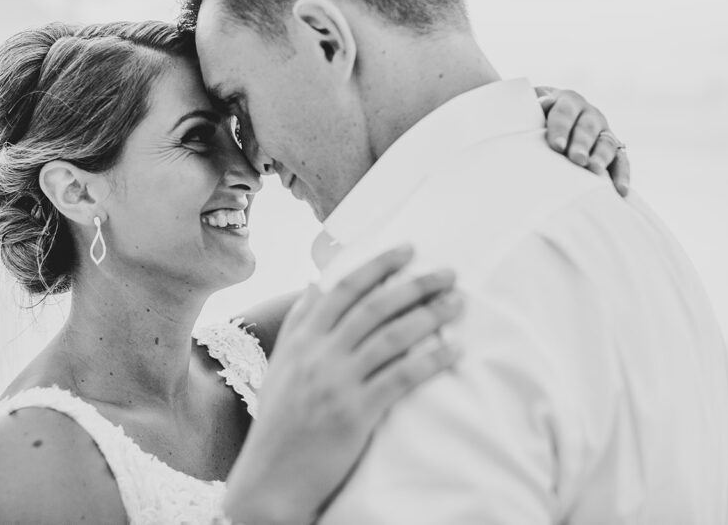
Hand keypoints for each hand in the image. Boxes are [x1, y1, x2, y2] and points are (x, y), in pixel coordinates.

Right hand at [223, 246, 462, 524]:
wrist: (270, 478)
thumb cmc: (279, 421)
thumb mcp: (281, 365)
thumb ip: (298, 323)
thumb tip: (316, 284)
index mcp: (301, 339)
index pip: (343, 289)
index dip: (379, 265)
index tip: (408, 250)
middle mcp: (318, 354)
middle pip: (375, 307)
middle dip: (415, 285)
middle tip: (449, 273)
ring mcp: (336, 383)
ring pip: (392, 337)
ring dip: (430, 316)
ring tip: (457, 304)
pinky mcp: (355, 413)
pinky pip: (401, 378)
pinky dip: (431, 360)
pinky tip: (454, 350)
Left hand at [536, 86, 630, 196]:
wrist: (547, 122)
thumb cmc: (534, 118)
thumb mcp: (531, 108)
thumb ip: (535, 105)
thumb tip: (543, 102)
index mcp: (567, 101)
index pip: (565, 112)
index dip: (561, 128)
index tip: (557, 147)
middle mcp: (589, 114)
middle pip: (587, 128)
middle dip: (582, 144)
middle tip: (577, 159)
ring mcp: (603, 131)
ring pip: (606, 143)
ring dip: (601, 156)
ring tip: (594, 170)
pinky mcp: (613, 149)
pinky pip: (621, 161)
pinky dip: (622, 175)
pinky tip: (621, 190)